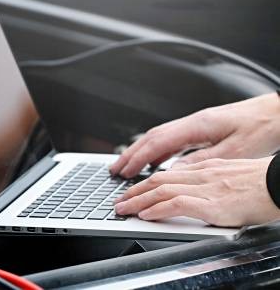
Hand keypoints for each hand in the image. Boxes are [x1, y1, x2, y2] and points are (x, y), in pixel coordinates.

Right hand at [109, 93, 279, 177]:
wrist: (279, 112)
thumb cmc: (262, 128)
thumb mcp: (232, 151)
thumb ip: (201, 160)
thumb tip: (174, 170)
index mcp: (197, 126)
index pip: (158, 142)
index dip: (138, 158)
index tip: (124, 171)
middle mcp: (193, 122)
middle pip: (152, 138)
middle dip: (131, 154)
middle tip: (115, 170)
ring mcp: (196, 124)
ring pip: (160, 138)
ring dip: (141, 152)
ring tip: (128, 166)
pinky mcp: (203, 129)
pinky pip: (172, 140)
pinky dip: (158, 151)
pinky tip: (156, 161)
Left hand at [114, 157, 279, 226]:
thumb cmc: (264, 184)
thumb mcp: (231, 176)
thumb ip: (210, 181)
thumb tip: (195, 192)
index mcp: (206, 169)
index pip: (168, 174)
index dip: (146, 182)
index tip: (133, 190)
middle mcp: (202, 175)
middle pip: (158, 180)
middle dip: (134, 191)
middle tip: (119, 201)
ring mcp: (206, 189)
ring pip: (161, 190)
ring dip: (137, 201)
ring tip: (123, 209)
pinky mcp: (213, 204)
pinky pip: (177, 204)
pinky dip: (157, 209)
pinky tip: (146, 215)